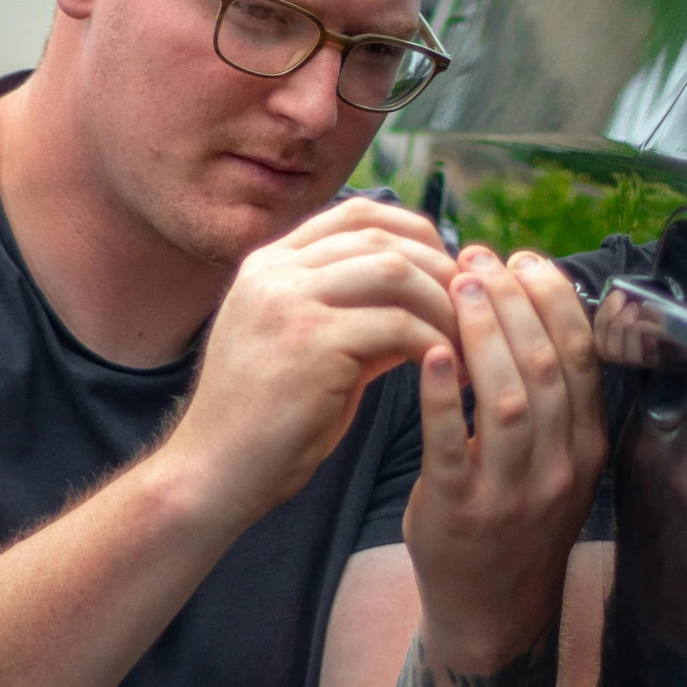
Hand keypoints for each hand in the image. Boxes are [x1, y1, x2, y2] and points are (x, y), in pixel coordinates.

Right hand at [166, 195, 458, 528]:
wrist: (214, 472)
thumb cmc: (267, 422)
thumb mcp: (311, 350)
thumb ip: (358, 316)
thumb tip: (431, 299)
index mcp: (270, 264)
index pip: (358, 214)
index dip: (415, 233)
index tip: (448, 272)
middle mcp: (275, 271)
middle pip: (383, 236)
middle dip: (439, 270)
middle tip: (472, 313)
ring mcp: (289, 301)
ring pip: (396, 272)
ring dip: (443, 306)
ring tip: (465, 345)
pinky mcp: (310, 342)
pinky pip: (399, 326)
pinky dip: (435, 345)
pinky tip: (448, 372)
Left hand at [404, 245, 607, 674]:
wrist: (491, 608)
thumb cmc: (517, 520)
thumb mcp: (558, 462)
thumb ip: (556, 398)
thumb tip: (533, 304)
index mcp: (589, 446)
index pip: (584, 355)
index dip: (553, 298)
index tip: (523, 259)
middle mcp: (560, 467)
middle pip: (547, 365)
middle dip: (513, 301)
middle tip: (479, 260)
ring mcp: (513, 492)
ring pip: (510, 398)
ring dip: (482, 332)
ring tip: (457, 287)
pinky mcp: (461, 510)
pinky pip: (453, 443)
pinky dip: (442, 394)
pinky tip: (429, 353)